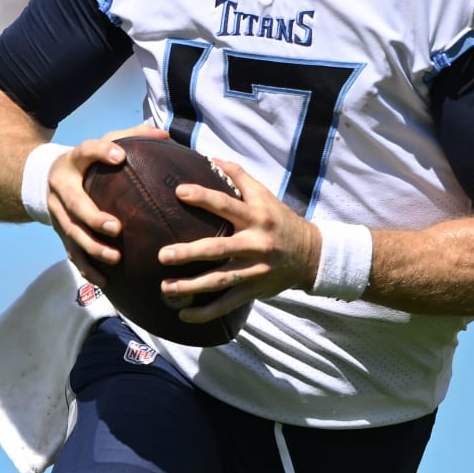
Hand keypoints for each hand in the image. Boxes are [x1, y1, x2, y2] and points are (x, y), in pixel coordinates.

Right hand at [44, 124, 169, 268]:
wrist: (44, 178)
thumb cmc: (87, 161)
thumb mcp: (103, 143)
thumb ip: (131, 136)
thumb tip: (163, 135)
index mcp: (73, 161)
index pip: (85, 151)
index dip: (100, 152)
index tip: (120, 156)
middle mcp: (61, 187)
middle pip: (74, 204)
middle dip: (94, 217)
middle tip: (116, 228)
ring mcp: (57, 213)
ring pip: (71, 233)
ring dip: (92, 247)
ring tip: (114, 258)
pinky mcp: (59, 232)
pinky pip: (71, 252)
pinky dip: (86, 267)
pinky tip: (104, 280)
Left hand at [159, 159, 321, 324]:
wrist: (311, 254)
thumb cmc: (280, 220)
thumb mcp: (265, 195)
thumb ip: (238, 176)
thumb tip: (210, 157)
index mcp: (256, 216)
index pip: (226, 204)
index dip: (203, 197)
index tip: (178, 192)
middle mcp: (255, 243)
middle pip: (218, 249)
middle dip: (188, 253)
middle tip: (162, 256)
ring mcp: (255, 270)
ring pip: (220, 280)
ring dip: (191, 287)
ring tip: (165, 288)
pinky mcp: (254, 290)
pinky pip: (228, 304)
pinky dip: (206, 313)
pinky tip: (184, 315)